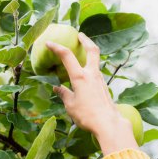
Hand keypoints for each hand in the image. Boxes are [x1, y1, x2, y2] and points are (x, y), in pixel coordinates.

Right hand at [46, 33, 137, 154]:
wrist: (108, 123)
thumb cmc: (87, 115)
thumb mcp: (70, 105)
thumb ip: (64, 94)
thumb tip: (57, 88)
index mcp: (80, 77)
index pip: (67, 56)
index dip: (57, 47)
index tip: (49, 43)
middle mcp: (92, 74)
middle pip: (92, 50)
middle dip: (86, 40)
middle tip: (80, 34)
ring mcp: (100, 80)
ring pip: (96, 61)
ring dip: (89, 53)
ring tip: (82, 53)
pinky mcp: (104, 87)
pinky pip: (97, 72)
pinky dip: (91, 67)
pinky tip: (86, 74)